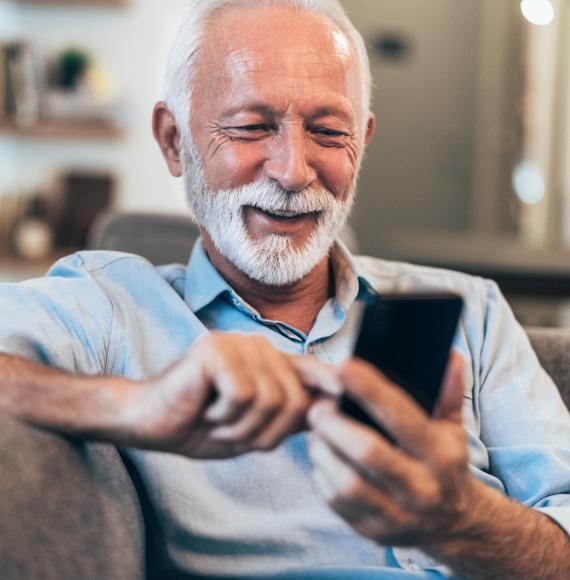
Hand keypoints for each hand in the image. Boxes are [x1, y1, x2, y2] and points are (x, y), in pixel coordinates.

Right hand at [121, 332, 339, 458]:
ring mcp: (237, 343)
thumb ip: (288, 416)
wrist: (149, 421)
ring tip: (219, 422)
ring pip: (271, 399)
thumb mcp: (252, 428)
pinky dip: (225, 417)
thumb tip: (331, 409)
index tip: (347, 395)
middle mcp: (256, 346)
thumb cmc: (200, 425)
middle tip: (233, 434)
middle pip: (294, 398)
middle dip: (266, 433)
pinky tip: (206, 411)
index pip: (309, 369)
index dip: (330, 382)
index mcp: (267, 362)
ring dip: (243, 428)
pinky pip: (244, 395)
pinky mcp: (216, 349)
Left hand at [308, 351, 477, 546]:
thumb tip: (449, 355)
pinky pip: (336, 502)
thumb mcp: (452, 428)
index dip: (371, 390)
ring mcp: (396, 515)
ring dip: (323, 450)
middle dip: (335, 424)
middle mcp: (420, 488)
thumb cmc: (445, 463)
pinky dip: (321, 475)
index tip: (345, 367)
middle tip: (318, 406)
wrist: (454, 523)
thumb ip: (448, 392)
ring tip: (316, 430)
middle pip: (368, 453)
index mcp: (439, 456)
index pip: (403, 418)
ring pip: (346, 483)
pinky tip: (321, 455)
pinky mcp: (373, 531)